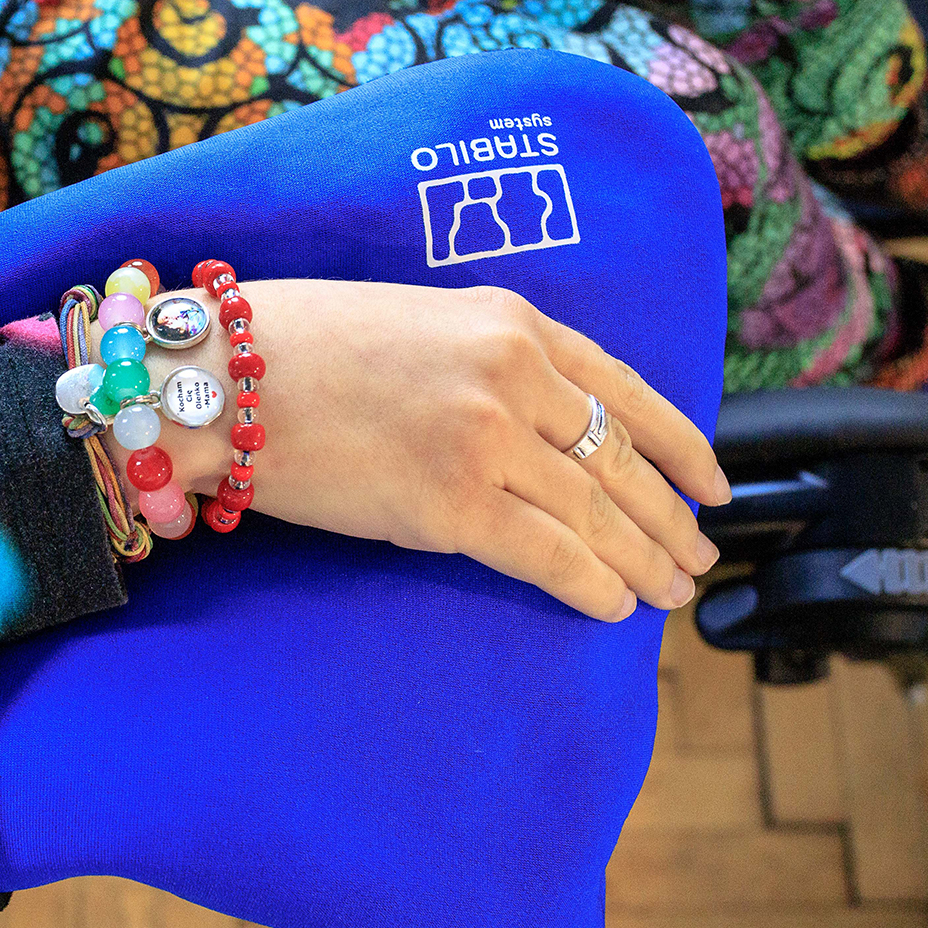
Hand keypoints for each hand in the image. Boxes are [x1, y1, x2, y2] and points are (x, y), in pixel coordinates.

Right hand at [105, 280, 729, 621]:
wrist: (215, 377)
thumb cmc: (290, 349)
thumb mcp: (413, 323)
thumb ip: (482, 361)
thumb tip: (531, 426)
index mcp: (508, 321)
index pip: (625, 388)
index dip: (681, 445)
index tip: (712, 484)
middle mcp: (511, 373)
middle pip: (618, 459)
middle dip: (668, 517)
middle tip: (695, 556)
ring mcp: (485, 438)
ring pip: (596, 514)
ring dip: (643, 560)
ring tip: (668, 591)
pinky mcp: (449, 504)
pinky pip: (549, 556)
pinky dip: (592, 585)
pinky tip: (615, 606)